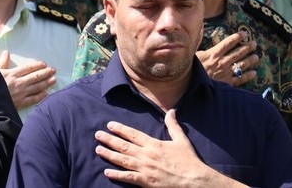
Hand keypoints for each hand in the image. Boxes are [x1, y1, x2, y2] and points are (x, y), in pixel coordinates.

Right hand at [0, 50, 55, 109]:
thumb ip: (2, 62)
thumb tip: (7, 52)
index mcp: (12, 74)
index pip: (28, 68)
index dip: (37, 65)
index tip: (44, 64)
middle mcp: (19, 83)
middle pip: (35, 76)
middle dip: (46, 73)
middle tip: (53, 70)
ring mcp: (21, 93)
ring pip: (37, 87)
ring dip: (46, 83)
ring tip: (54, 79)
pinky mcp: (20, 103)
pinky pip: (33, 99)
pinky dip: (41, 96)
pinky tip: (47, 94)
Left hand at [95, 110, 246, 187]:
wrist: (194, 180)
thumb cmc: (188, 160)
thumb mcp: (181, 140)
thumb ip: (173, 125)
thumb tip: (171, 111)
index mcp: (154, 144)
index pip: (133, 134)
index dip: (120, 129)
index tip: (110, 125)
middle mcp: (146, 155)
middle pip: (124, 146)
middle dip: (109, 139)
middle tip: (98, 135)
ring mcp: (145, 169)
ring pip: (122, 160)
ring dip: (109, 154)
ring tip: (98, 149)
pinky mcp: (145, 182)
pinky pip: (128, 177)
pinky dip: (116, 174)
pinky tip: (107, 171)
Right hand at [196, 32, 258, 85]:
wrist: (193, 87)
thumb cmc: (191, 71)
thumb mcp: (194, 55)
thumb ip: (201, 46)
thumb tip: (201, 33)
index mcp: (214, 54)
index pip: (228, 43)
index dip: (237, 37)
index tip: (244, 33)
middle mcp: (222, 62)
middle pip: (238, 53)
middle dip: (247, 47)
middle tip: (254, 44)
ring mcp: (226, 73)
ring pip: (241, 65)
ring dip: (250, 60)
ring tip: (256, 57)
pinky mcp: (227, 83)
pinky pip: (240, 79)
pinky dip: (247, 76)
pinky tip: (253, 73)